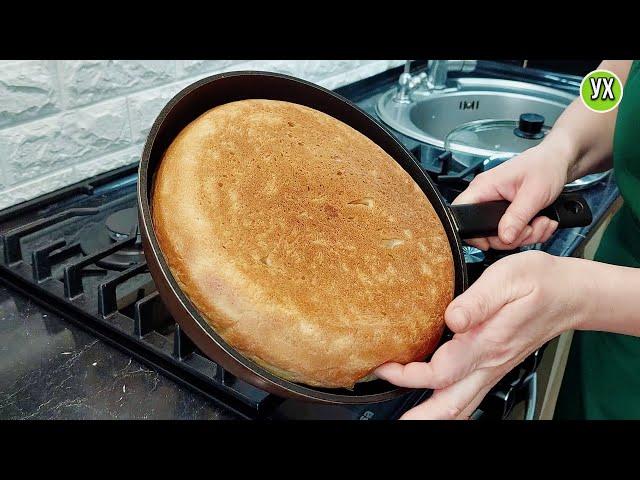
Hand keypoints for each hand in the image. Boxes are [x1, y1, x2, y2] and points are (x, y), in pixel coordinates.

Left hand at [375, 250, 590, 419]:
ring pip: (461, 407)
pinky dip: (448, 406)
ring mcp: (493, 369)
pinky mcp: (495, 366)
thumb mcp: (508, 278)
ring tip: (408, 418)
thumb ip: (477, 300)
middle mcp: (489, 363)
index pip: (440, 372)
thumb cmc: (540, 282)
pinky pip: (469, 397)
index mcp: (487, 343)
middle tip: (390, 414)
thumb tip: (452, 318)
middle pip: (449, 406)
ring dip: (433, 416)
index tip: (384, 367)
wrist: (571, 294)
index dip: (407, 375)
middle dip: (418, 416)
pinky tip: (434, 401)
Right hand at [454, 142, 571, 250]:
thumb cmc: (545, 166)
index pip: (461, 213)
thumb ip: (517, 217)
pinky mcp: (507, 212)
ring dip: (525, 235)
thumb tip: (504, 237)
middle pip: (485, 232)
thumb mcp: (533, 194)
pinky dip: (530, 232)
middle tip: (530, 229)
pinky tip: (540, 221)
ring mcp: (496, 205)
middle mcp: (487, 196)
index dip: (472, 232)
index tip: (494, 240)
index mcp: (484, 186)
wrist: (558, 162)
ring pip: (502, 235)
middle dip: (512, 237)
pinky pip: (512, 231)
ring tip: (540, 222)